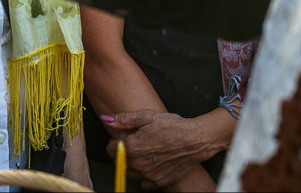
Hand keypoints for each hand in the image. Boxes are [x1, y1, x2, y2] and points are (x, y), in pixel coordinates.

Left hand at [105, 110, 227, 190]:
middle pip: (119, 163)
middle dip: (123, 154)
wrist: (194, 140)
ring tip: (144, 155)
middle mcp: (138, 164)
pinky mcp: (159, 181)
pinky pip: (144, 183)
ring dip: (133, 166)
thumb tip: (106, 118)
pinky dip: (145, 176)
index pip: (110, 150)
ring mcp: (149, 174)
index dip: (115, 143)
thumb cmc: (172, 126)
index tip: (123, 139)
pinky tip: (152, 165)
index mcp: (132, 147)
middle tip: (135, 145)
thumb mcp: (147, 116)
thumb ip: (124, 119)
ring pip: (130, 174)